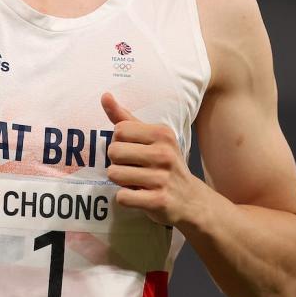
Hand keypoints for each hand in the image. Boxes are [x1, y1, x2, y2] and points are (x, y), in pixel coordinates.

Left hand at [101, 92, 200, 226]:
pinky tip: (139, 195)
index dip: (119, 142)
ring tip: (135, 181)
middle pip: (113, 151)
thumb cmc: (165, 164)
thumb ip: (125, 118)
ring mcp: (162, 178)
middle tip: (132, 168)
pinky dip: (125, 198)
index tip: (132, 150)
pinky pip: (122, 197)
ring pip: (114, 174)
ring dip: (120, 181)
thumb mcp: (151, 138)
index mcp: (162, 134)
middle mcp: (164, 154)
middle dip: (117, 162)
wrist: (190, 199)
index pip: (119, 130)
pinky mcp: (158, 201)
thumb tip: (105, 95)